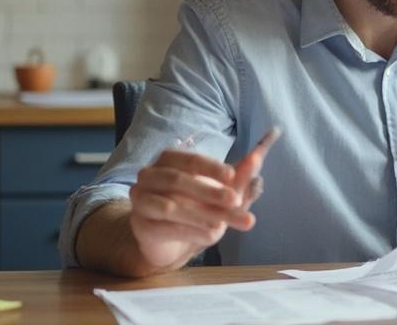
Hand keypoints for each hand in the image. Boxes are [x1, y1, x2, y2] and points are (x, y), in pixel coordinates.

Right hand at [128, 150, 260, 269]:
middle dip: (210, 192)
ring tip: (224, 226)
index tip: (234, 176)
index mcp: (169, 159)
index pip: (191, 160)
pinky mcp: (139, 224)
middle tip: (236, 201)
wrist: (168, 238)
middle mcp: (149, 175)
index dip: (212, 168)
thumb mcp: (220, 192)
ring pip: (171, 206)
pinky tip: (210, 236)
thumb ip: (238, 177)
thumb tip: (257, 159)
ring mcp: (140, 199)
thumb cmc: (195, 206)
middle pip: (179, 181)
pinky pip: (164, 228)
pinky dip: (190, 232)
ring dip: (201, 215)